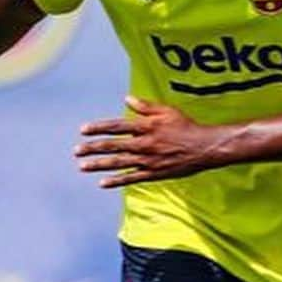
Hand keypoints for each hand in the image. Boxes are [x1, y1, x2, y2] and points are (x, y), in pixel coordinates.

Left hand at [74, 96, 228, 187]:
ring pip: (118, 163)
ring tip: (82, 166)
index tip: (82, 130)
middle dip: (92, 148)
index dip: (98, 128)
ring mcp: (148, 160)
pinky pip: (131, 178)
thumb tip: (127, 99)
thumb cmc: (186, 126)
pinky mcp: (154, 173)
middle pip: (113, 146)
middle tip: (76, 150)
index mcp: (146, 127)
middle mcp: (144, 144)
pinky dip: (116, 181)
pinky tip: (102, 183)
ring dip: (98, 165)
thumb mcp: (167, 111)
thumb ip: (145, 107)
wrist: (204, 148)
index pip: (117, 127)